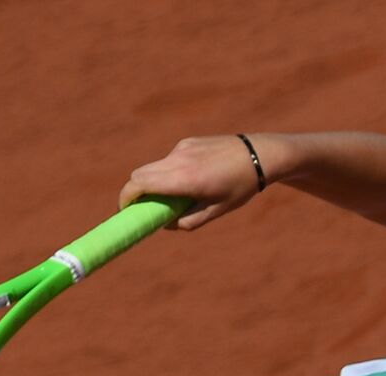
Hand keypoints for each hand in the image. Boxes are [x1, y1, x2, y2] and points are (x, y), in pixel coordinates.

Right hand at [119, 135, 269, 230]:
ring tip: (174, 197)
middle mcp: (179, 160)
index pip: (140, 184)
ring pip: (154, 167)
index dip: (126, 198)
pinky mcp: (188, 142)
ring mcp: (182, 148)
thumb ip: (188, 221)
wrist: (260, 154)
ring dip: (154, 183)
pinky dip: (169, 172)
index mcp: (185, 179)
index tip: (125, 211)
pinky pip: (169, 160)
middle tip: (143, 208)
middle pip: (139, 174)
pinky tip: (193, 180)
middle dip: (135, 192)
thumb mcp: (216, 211)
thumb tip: (166, 224)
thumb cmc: (240, 187)